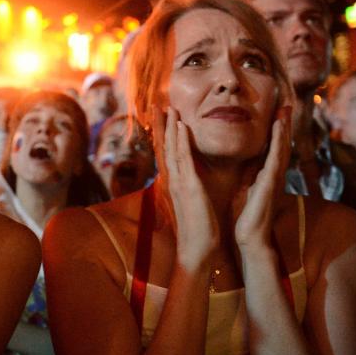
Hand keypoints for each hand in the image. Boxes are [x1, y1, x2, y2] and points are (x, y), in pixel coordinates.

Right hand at [151, 105, 218, 271]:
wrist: (198, 249)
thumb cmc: (199, 229)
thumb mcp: (194, 204)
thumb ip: (192, 190)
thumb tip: (193, 181)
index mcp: (175, 183)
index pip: (167, 154)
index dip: (163, 135)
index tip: (161, 118)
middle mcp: (173, 180)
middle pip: (163, 147)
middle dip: (160, 126)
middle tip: (156, 105)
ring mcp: (179, 183)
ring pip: (171, 149)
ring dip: (169, 127)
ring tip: (168, 108)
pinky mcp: (189, 187)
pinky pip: (183, 159)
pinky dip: (181, 141)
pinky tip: (180, 127)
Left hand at [233, 106, 290, 250]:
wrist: (251, 236)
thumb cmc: (249, 216)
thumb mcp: (250, 190)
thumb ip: (253, 178)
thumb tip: (251, 168)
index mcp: (267, 176)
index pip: (273, 149)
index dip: (276, 132)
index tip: (277, 114)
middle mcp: (274, 175)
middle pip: (281, 145)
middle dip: (284, 126)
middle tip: (286, 105)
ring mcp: (275, 178)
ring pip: (281, 148)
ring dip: (283, 129)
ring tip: (284, 111)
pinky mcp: (271, 183)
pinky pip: (276, 158)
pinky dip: (278, 141)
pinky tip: (279, 128)